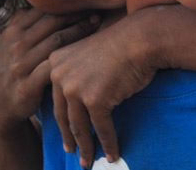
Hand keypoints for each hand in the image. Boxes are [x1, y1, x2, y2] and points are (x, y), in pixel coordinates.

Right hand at [0, 8, 100, 137]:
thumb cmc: (13, 68)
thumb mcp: (10, 43)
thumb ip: (26, 23)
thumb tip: (47, 1)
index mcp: (13, 30)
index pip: (44, 9)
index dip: (66, 4)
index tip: (86, 1)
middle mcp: (15, 44)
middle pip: (53, 21)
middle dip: (77, 15)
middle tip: (98, 12)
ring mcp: (20, 64)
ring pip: (57, 41)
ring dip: (80, 32)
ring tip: (97, 27)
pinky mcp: (27, 85)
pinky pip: (54, 67)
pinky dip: (72, 59)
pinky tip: (87, 56)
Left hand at [49, 17, 156, 167]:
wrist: (141, 38)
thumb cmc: (121, 44)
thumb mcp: (88, 55)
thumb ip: (76, 72)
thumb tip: (77, 100)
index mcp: (56, 62)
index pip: (54, 98)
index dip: (60, 120)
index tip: (64, 135)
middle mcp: (60, 75)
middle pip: (63, 115)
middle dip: (69, 137)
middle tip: (72, 152)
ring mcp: (76, 88)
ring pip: (80, 126)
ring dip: (86, 147)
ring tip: (89, 161)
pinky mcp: (95, 100)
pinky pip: (102, 128)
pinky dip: (108, 143)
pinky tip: (113, 154)